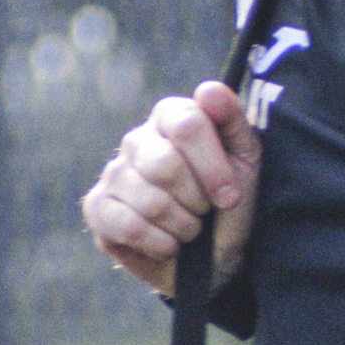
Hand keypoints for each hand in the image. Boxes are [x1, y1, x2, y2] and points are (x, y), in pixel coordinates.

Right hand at [80, 81, 261, 296]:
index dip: (213, 167)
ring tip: (189, 228)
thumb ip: (232, 119)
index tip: (230, 196)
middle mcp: (136, 140)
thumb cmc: (230, 201)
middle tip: (205, 211)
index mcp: (171, 117)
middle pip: (165, 165)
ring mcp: (113, 174)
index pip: (187, 125)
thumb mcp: (246, 158)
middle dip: (197, 200)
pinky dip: (159, 244)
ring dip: (183, 226)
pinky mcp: (98, 208)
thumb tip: (207, 91)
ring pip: (150, 201)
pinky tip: (169, 244)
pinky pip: (127, 226)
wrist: (216, 254)